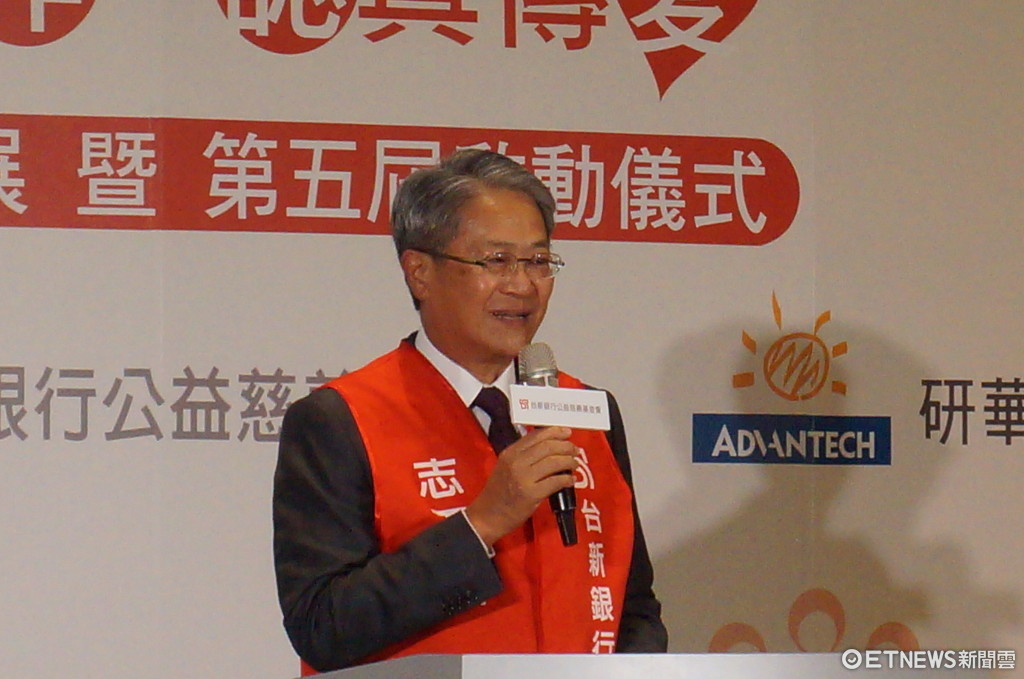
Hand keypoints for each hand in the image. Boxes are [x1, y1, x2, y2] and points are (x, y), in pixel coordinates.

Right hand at [464, 427, 577, 547]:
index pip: (536, 436)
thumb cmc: (497, 492)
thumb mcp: (505, 466)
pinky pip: (556, 481)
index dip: (555, 432)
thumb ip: (523, 455)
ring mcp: (524, 478)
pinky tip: (571, 480)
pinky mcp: (531, 494)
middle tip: (574, 450)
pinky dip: (567, 479)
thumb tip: (549, 447)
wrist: (487, 516)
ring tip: (574, 464)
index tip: (566, 432)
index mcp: (510, 453)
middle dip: (566, 446)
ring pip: (554, 462)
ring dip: (569, 461)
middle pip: (548, 446)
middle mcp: (516, 462)